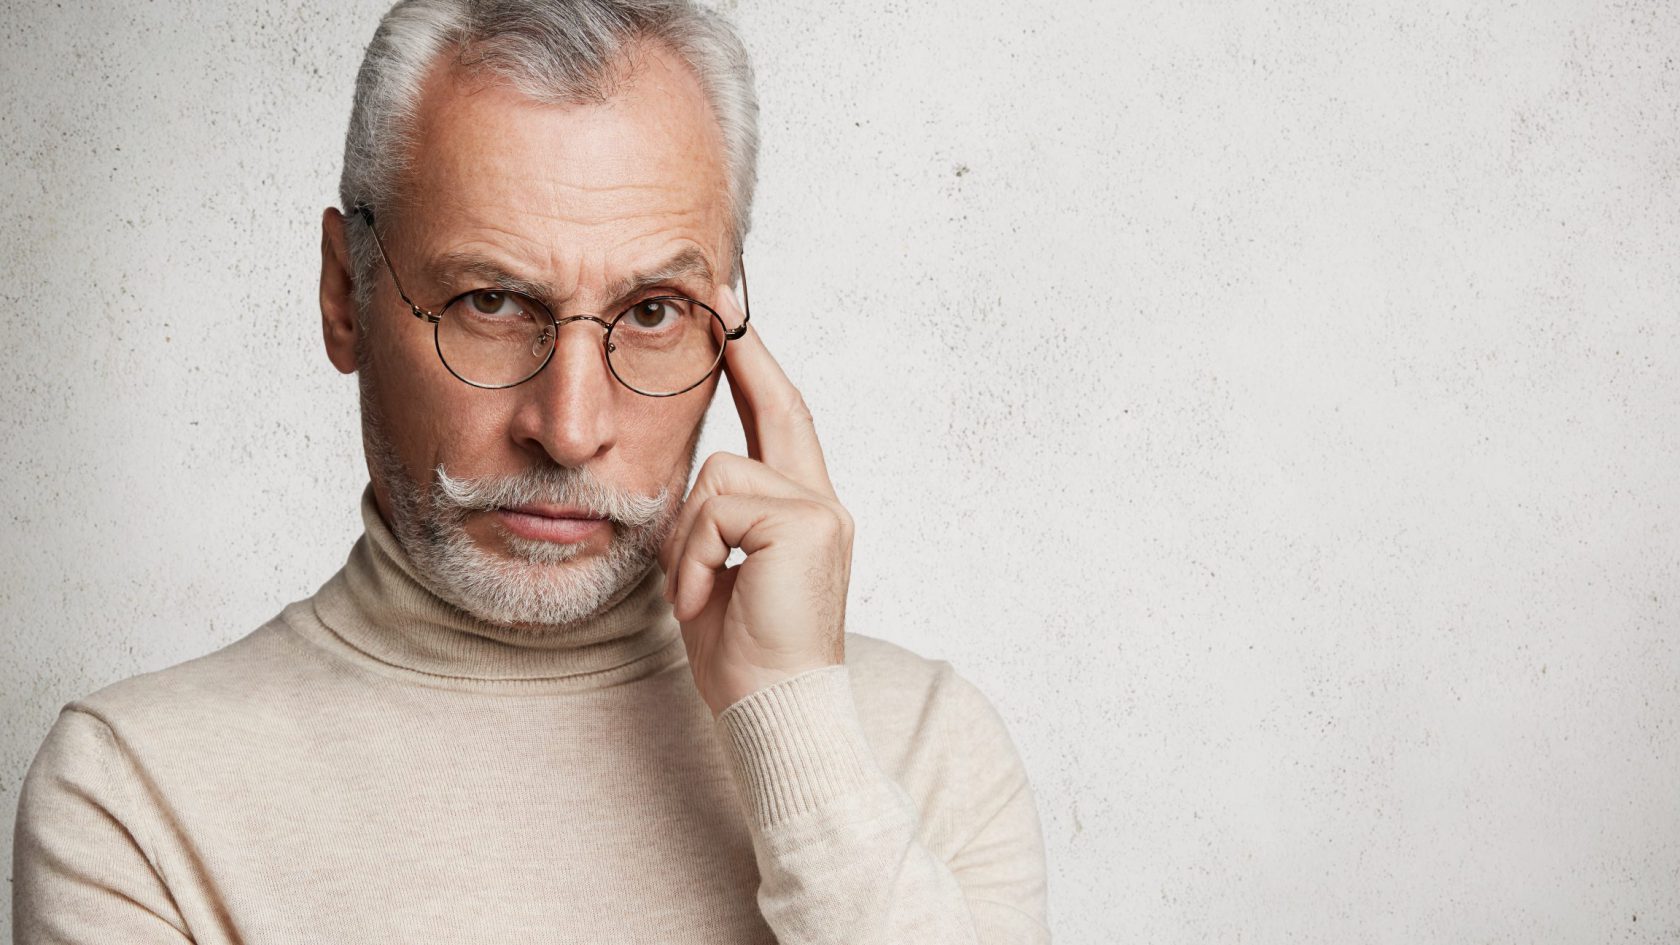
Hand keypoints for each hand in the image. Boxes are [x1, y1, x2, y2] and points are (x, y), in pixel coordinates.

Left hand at [656, 286, 852, 717]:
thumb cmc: (742, 656)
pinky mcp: (806, 525)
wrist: (774, 712)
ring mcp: (821, 511)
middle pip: (780, 409)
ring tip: (701, 594)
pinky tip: (708, 601)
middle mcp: (824, 504)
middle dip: (748, 354)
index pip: (783, 424)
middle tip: (723, 299)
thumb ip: (717, 521)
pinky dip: (695, 559)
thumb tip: (696, 479)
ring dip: (688, 540)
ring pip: (717, 475)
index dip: (759, 372)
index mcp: (807, 513)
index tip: (736, 324)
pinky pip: (716, 510)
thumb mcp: (719, 572)